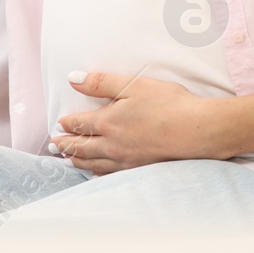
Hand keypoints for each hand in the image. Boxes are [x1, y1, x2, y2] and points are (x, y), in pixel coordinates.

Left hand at [50, 72, 236, 173]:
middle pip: (83, 147)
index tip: (59, 124)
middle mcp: (113, 145)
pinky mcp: (140, 169)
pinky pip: (111, 173)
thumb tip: (73, 79)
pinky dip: (98, 173)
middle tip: (55, 146)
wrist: (198, 131)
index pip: (80, 125)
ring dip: (78, 160)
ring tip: (69, 160)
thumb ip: (101, 83)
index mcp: (108, 122)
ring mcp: (126, 160)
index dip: (68, 124)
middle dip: (66, 145)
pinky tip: (97, 173)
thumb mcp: (133, 85)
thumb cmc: (168, 104)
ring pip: (94, 163)